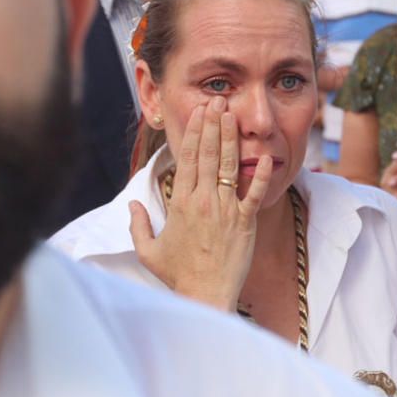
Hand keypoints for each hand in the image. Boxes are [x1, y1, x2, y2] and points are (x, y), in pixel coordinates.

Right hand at [129, 97, 271, 311]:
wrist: (206, 296)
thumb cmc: (178, 276)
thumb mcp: (148, 251)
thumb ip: (137, 225)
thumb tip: (131, 205)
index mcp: (181, 203)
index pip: (187, 158)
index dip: (193, 132)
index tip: (198, 112)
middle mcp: (203, 201)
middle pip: (208, 154)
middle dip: (213, 124)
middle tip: (218, 100)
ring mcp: (226, 210)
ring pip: (229, 166)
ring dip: (231, 138)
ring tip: (233, 114)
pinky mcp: (246, 223)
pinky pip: (255, 194)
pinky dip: (261, 175)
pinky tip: (265, 155)